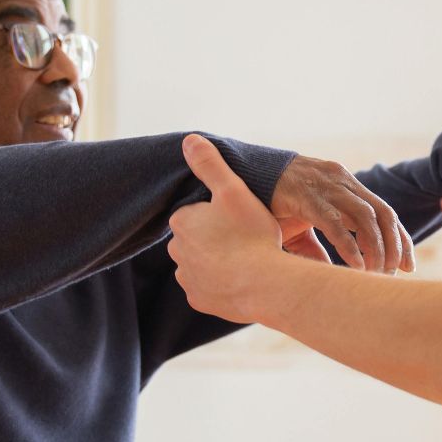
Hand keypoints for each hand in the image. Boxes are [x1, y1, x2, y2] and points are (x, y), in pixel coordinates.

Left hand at [170, 135, 292, 321]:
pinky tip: (244, 278)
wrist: (264, 284)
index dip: (220, 214)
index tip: (240, 218)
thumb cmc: (251, 235)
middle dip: (217, 238)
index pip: (196, 213)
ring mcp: (188, 279)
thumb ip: (210, 164)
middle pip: (198, 239)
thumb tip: (188, 140)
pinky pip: (210, 289)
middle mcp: (177, 251)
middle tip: (247, 237)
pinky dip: (223, 284)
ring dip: (219, 261)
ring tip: (248, 259)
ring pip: (203, 264)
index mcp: (182, 222)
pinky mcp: (200, 301)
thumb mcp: (234, 190)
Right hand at [270, 152, 413, 272]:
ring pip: (366, 217)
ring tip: (377, 274)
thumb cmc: (273, 203)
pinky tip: (355, 266)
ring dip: (376, 248)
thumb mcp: (303, 226)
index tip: (409, 266)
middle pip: (383, 213)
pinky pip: (335, 222)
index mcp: (346, 186)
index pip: (384, 211)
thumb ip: (320, 248)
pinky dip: (349, 246)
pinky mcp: (305, 196)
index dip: (400, 239)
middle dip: (395, 245)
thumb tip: (333, 277)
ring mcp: (324, 186)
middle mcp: (341, 182)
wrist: (240, 177)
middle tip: (398, 273)